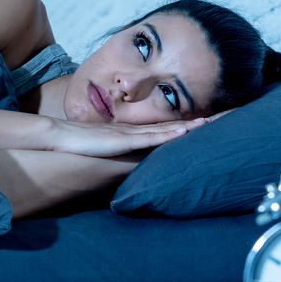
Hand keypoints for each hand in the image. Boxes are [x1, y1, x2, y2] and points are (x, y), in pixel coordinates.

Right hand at [48, 117, 210, 157]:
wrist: (60, 135)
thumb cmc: (80, 143)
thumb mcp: (107, 149)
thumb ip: (121, 153)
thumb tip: (132, 165)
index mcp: (135, 134)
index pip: (167, 129)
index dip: (188, 126)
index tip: (209, 122)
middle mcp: (137, 131)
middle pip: (173, 126)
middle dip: (196, 123)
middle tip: (221, 117)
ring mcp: (131, 134)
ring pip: (166, 129)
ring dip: (188, 126)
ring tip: (210, 121)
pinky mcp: (122, 140)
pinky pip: (150, 138)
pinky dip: (168, 134)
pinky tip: (184, 131)